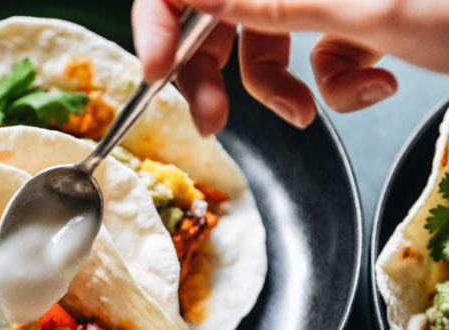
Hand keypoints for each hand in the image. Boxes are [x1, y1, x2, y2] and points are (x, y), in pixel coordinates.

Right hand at [132, 0, 448, 133]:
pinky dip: (335, 81)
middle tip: (215, 120)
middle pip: (220, 6)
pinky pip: (315, 50)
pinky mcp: (357, 10)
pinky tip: (373, 84)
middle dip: (216, 67)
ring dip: (283, 85)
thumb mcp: (363, 7)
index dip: (160, 14)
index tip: (154, 68)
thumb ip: (265, 3)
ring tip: (316, 109)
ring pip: (266, 36)